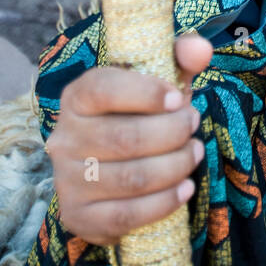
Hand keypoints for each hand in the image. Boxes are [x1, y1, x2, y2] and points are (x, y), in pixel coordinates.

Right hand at [46, 32, 213, 246]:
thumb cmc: (138, 113)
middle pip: (124, 138)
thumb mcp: (157, 80)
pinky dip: (163, 203)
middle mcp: (64, 138)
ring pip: (131, 179)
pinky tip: (185, 189)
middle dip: (172, 133)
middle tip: (194, 125)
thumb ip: (179, 57)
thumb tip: (200, 49)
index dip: (145, 93)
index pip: (103, 89)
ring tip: (195, 153)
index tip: (178, 98)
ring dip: (175, 166)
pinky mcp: (78, 216)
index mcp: (77, 97)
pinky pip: (126, 216)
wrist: (108, 165)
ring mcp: (67, 181)